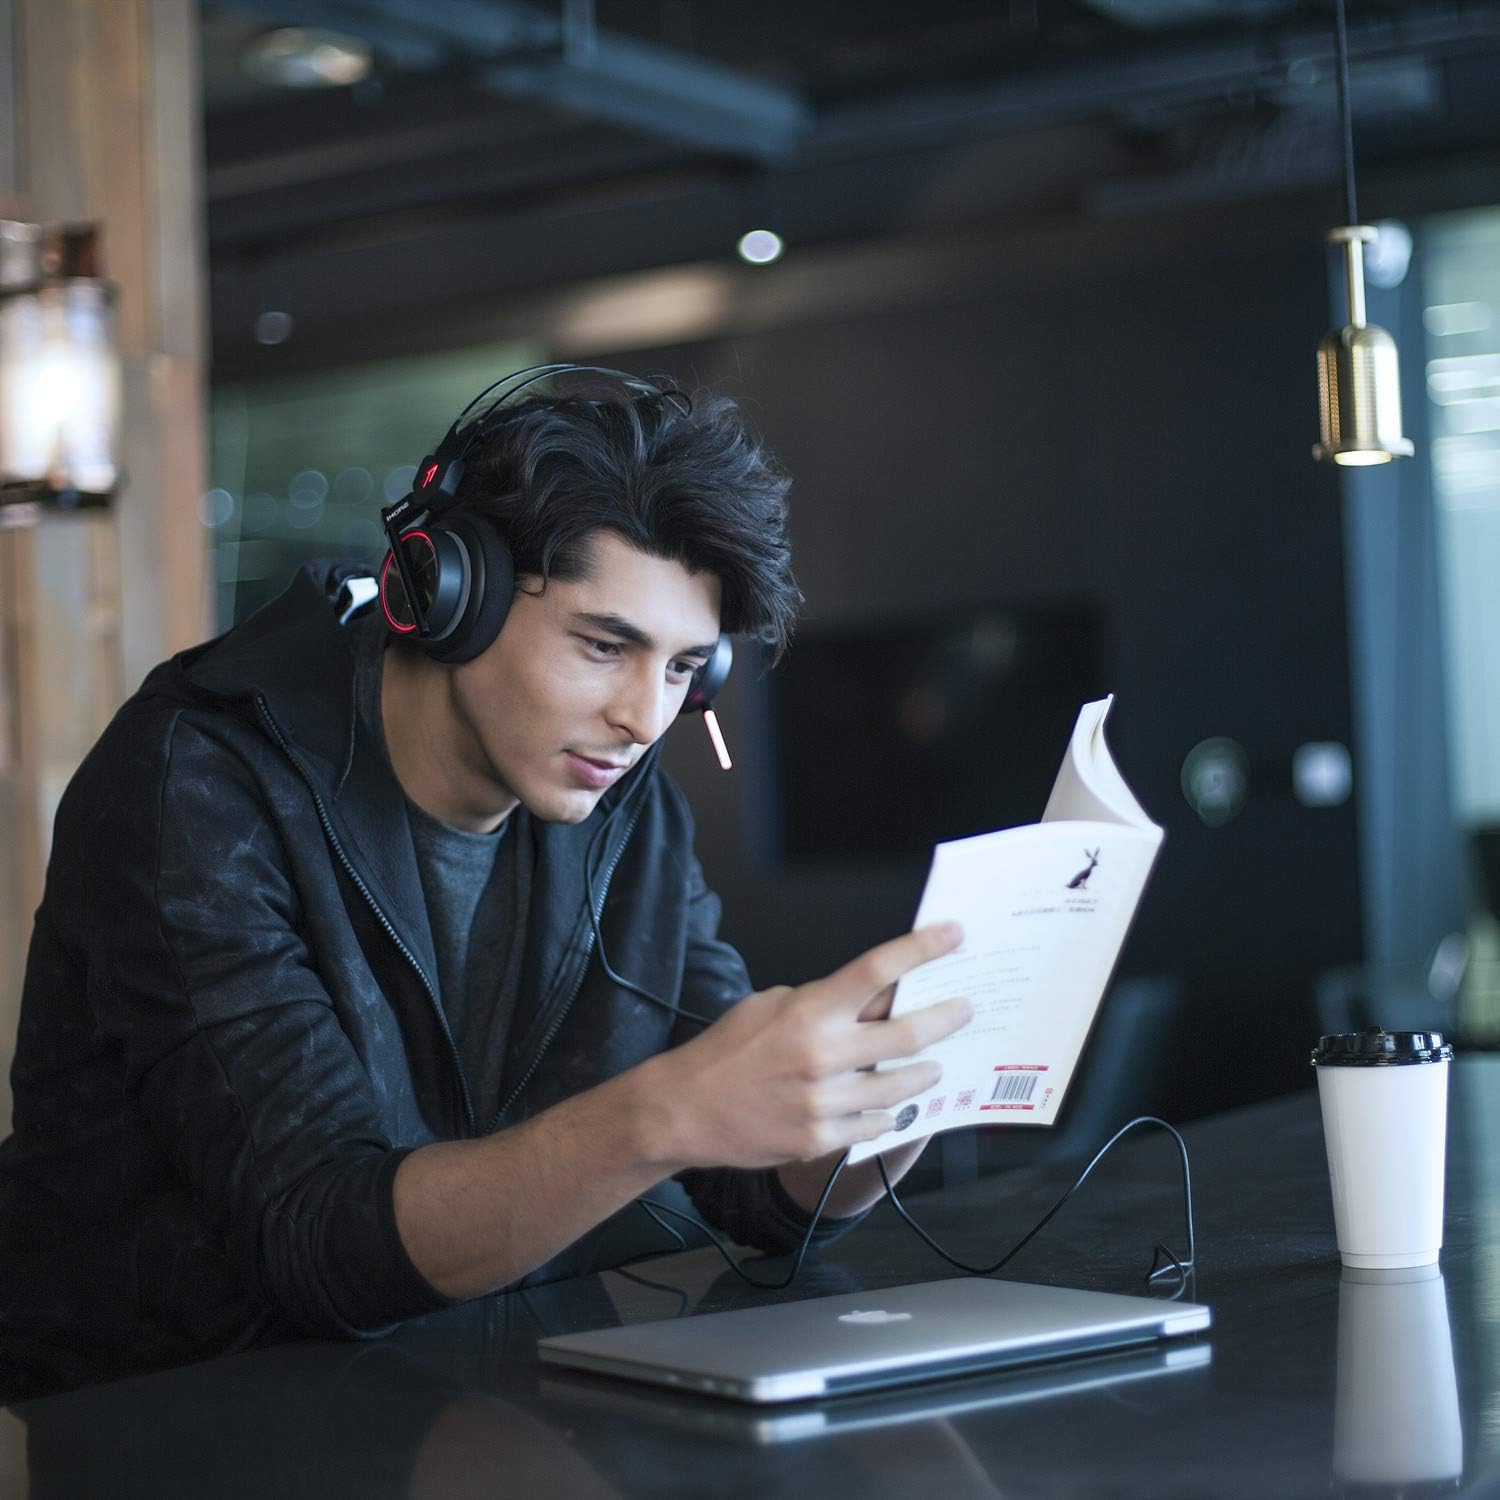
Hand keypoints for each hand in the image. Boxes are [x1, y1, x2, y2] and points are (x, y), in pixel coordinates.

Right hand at [646, 923, 970, 1171]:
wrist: (684, 1110)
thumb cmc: (726, 1051)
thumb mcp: (770, 1006)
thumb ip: (822, 1003)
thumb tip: (872, 999)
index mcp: (809, 1011)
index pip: (877, 971)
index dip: (922, 949)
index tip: (954, 935)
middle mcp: (823, 1055)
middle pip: (908, 1034)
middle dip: (946, 1018)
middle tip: (965, 1010)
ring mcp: (825, 1101)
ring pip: (900, 1086)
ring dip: (926, 1072)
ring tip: (936, 1064)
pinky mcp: (821, 1139)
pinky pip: (874, 1125)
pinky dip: (888, 1113)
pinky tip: (893, 1106)